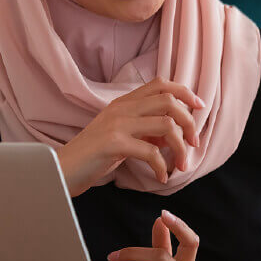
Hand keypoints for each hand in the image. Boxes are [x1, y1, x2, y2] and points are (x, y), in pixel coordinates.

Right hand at [57, 78, 204, 195]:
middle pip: (169, 100)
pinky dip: (163, 166)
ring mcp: (117, 124)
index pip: (160, 83)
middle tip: (193, 144)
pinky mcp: (113, 143)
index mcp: (123, 102)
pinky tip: (162, 176)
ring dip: (180, 147)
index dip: (184, 91)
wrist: (60, 169)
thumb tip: (173, 133)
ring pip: (166, 124)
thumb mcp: (121, 137)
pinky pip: (152, 151)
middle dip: (189, 122)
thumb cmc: (92, 156)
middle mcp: (121, 108)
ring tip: (181, 165)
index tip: (199, 107)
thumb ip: (145, 130)